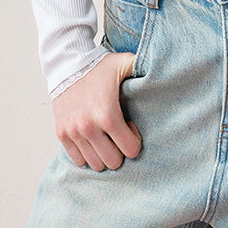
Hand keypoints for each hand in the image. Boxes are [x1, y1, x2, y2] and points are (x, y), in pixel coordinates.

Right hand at [51, 52, 140, 170]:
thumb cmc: (99, 66)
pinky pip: (78, 160)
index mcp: (107, 114)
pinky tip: (92, 138)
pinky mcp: (62, 134)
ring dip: (103, 154)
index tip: (130, 126)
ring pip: (95, 164)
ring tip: (105, 135)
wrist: (67, 63)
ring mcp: (73, 132)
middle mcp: (88, 127)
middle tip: (118, 134)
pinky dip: (87, 154)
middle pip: (113, 162)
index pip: (130, 150)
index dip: (134, 140)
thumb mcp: (125, 63)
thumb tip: (165, 70)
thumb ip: (144, 67)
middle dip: (120, 151)